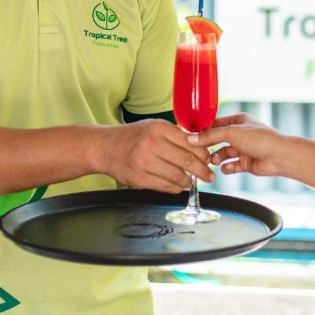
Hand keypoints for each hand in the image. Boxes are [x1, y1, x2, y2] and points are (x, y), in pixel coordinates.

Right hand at [97, 119, 213, 193]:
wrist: (105, 147)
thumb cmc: (133, 137)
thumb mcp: (154, 126)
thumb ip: (175, 134)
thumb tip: (202, 145)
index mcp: (159, 128)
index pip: (191, 143)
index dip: (204, 153)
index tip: (209, 159)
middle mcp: (152, 144)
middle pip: (187, 161)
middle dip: (202, 171)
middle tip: (209, 175)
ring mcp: (144, 162)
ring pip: (178, 176)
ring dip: (188, 181)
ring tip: (191, 181)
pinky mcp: (139, 179)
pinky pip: (166, 187)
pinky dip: (176, 188)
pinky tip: (178, 185)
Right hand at [193, 113, 287, 177]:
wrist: (280, 157)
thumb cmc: (261, 139)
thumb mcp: (232, 133)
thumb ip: (211, 136)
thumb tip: (192, 138)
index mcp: (239, 121)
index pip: (216, 124)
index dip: (204, 130)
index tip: (191, 136)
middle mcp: (241, 134)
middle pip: (219, 139)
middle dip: (209, 146)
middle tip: (199, 152)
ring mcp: (244, 149)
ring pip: (224, 153)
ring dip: (217, 157)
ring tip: (213, 161)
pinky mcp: (247, 163)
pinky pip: (232, 165)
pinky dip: (227, 168)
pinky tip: (223, 169)